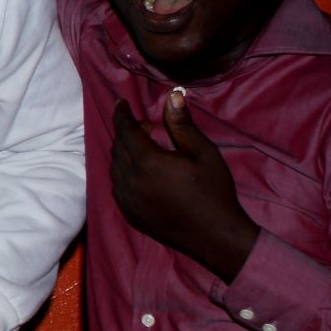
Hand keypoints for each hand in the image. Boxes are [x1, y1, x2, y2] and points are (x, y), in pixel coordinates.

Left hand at [111, 93, 259, 282]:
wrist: (215, 234)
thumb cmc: (213, 190)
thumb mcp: (203, 152)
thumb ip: (182, 124)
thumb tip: (172, 95)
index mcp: (147, 161)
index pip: (125, 130)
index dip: (122, 114)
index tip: (120, 103)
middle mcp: (130, 179)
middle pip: (118, 147)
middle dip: (127, 132)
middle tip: (146, 126)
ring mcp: (126, 198)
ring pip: (115, 166)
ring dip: (124, 152)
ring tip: (145, 147)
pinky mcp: (129, 212)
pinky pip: (117, 185)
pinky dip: (123, 172)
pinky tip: (140, 171)